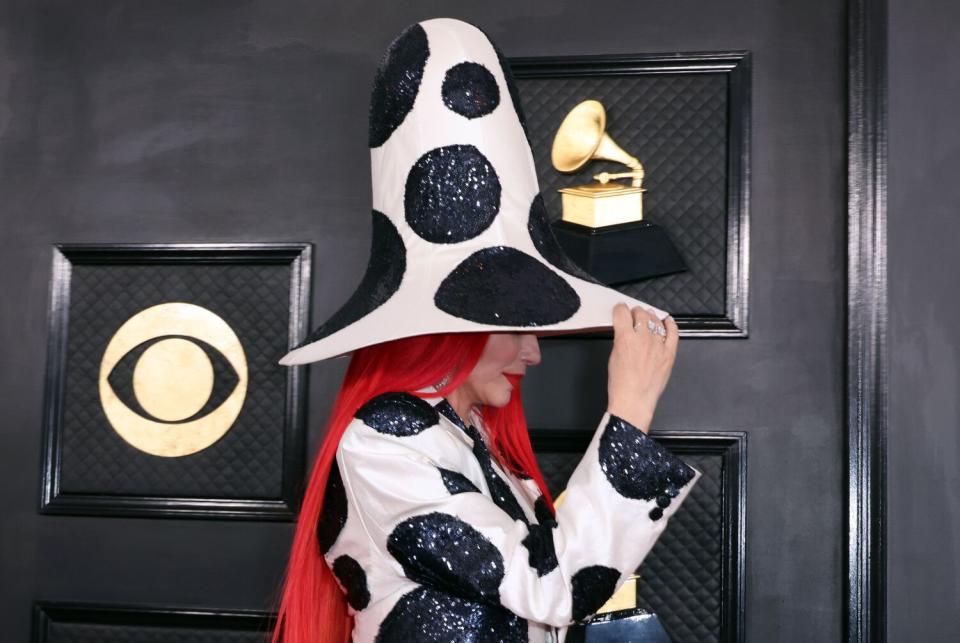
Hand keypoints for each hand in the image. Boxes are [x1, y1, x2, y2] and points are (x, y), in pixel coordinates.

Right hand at [606, 303, 678, 432]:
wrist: (634, 400)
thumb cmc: (621, 383)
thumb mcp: (613, 356)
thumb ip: (620, 339)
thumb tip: (624, 330)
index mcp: (625, 339)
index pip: (622, 313)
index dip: (620, 309)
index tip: (620, 310)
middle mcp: (643, 339)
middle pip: (641, 314)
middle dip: (635, 312)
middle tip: (634, 314)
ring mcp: (658, 346)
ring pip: (656, 321)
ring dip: (650, 316)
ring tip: (648, 317)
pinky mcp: (669, 354)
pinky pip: (673, 333)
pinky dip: (670, 324)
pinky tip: (667, 321)